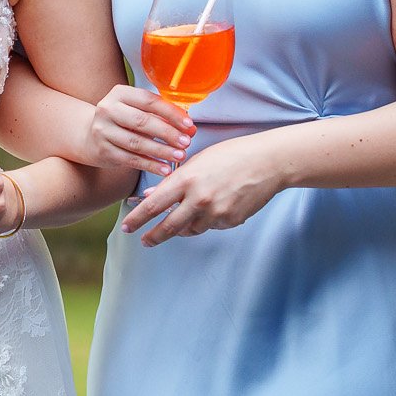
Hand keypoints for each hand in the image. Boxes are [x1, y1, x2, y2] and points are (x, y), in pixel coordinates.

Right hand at [84, 84, 194, 176]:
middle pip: (142, 121)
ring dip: (161, 151)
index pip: (149, 101)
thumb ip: (163, 117)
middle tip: (186, 142)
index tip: (188, 124)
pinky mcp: (103, 150)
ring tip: (179, 156)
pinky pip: (131, 159)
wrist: (90, 135)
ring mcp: (103, 130)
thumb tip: (190, 129)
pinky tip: (164, 168)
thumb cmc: (123, 121)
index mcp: (120, 93)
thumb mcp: (139, 112)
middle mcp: (108, 109)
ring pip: (136, 142)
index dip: (171, 113)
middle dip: (168, 133)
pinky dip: (150, 165)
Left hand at [120, 134, 285, 246]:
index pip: (153, 205)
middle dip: (153, 236)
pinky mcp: (230, 221)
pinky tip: (217, 205)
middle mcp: (199, 199)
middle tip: (145, 241)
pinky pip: (211, 226)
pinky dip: (208, 220)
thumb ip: (174, 180)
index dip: (137, 219)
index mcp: (187, 180)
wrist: (268, 162)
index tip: (127, 227)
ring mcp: (215, 213)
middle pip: (168, 227)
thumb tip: (151, 196)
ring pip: (190, 229)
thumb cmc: (232, 155)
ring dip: (184, 226)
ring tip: (187, 215)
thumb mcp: (198, 161)